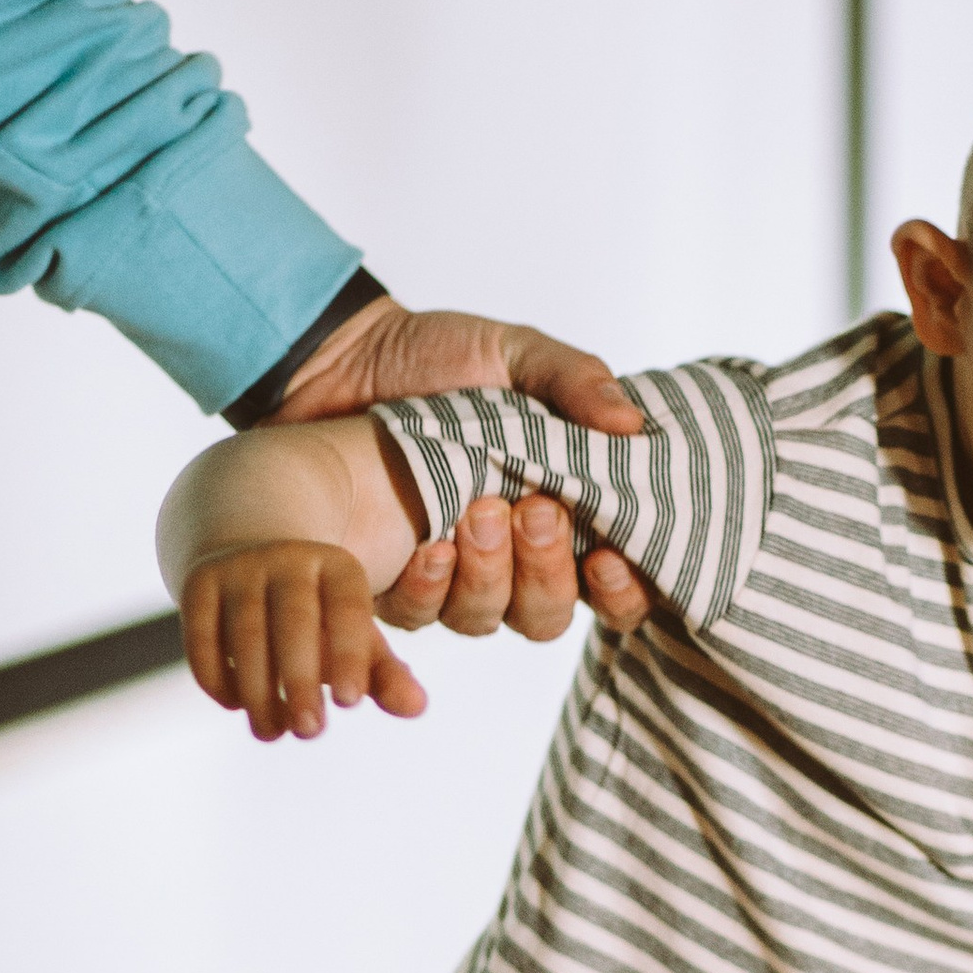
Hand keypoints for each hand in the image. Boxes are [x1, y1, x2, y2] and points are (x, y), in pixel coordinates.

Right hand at [179, 537, 424, 742]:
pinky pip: (202, 636)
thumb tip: (416, 708)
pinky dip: (218, 676)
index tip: (350, 704)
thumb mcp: (355, 638)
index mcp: (336, 566)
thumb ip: (384, 673)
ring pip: (245, 633)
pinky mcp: (199, 584)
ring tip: (273, 733)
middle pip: (293, 622)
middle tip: (311, 731)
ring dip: (258, 690)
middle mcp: (287, 558)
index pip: (347, 608)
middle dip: (300, 680)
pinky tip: (237, 705)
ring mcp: (238, 568)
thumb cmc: (320, 616)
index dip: (349, 654)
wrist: (253, 560)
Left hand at [268, 299, 653, 641]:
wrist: (340, 358)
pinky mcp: (394, 580)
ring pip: (485, 620)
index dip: (620, 592)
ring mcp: (451, 576)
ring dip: (487, 577)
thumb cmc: (434, 356)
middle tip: (532, 512)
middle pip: (548, 615)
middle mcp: (510, 559)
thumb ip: (572, 380)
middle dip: (546, 574)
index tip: (606, 557)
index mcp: (559, 512)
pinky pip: (417, 614)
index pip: (612, 587)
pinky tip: (426, 547)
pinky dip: (426, 587)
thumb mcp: (511, 352)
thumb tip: (631, 422)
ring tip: (474, 514)